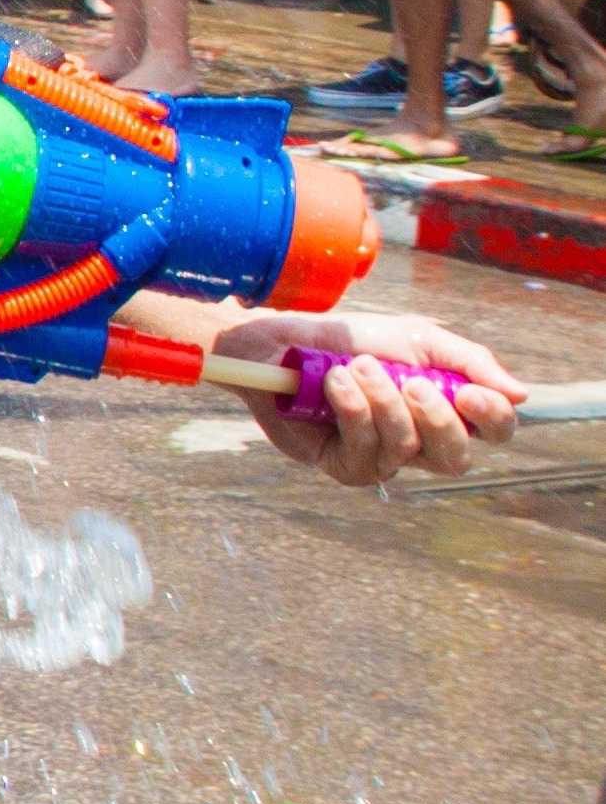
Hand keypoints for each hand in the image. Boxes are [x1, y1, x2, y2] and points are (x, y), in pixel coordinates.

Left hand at [222, 309, 519, 484]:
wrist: (282, 342)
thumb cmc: (351, 340)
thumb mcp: (417, 338)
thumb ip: (469, 362)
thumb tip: (522, 395)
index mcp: (446, 408)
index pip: (492, 430)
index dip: (491, 418)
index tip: (471, 391)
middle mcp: (419, 440)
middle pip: (456, 457)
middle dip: (438, 420)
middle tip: (413, 383)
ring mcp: (382, 456)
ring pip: (405, 449)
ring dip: (384, 402)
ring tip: (357, 366)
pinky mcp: (344, 465)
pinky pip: (364, 452)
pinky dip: (354, 412)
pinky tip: (336, 384)